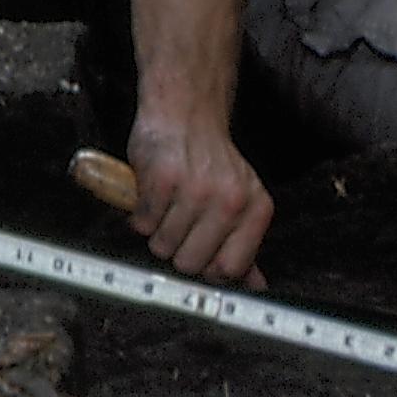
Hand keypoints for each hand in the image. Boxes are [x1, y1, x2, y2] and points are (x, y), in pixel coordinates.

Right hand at [123, 112, 272, 290]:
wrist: (186, 111)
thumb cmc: (210, 159)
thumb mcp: (241, 197)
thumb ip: (245, 243)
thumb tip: (254, 285)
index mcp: (256, 208)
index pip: (230, 270)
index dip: (208, 270)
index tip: (199, 258)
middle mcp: (231, 200)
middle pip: (191, 264)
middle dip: (178, 251)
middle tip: (179, 226)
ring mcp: (197, 190)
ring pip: (163, 247)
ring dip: (157, 232)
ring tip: (167, 206)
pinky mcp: (163, 180)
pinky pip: (142, 224)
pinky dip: (141, 215)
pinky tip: (154, 194)